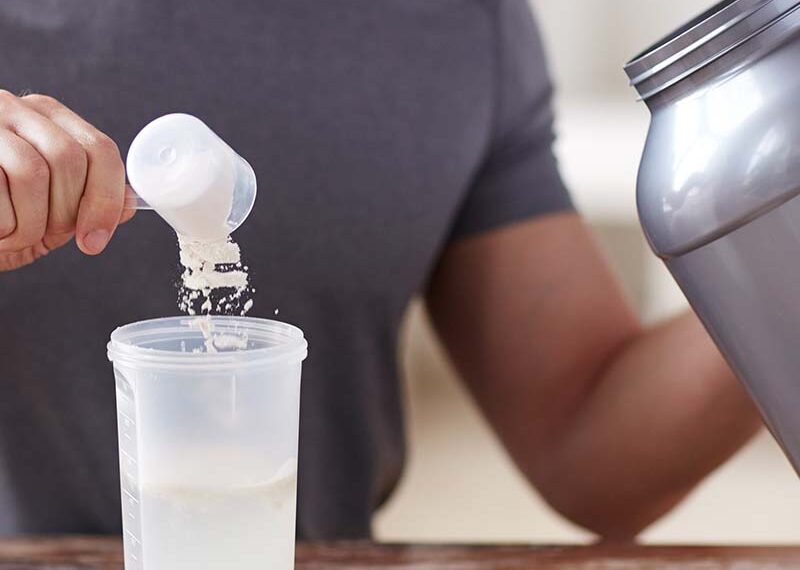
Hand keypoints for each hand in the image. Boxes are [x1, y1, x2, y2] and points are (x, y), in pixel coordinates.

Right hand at [0, 91, 133, 271]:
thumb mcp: (44, 211)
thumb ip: (85, 202)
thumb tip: (131, 204)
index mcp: (46, 117)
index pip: (100, 150)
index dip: (106, 200)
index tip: (94, 240)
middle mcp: (12, 108)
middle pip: (70, 159)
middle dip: (65, 212)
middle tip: (43, 234)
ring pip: (32, 171)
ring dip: (29, 222)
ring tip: (11, 235)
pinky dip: (1, 225)